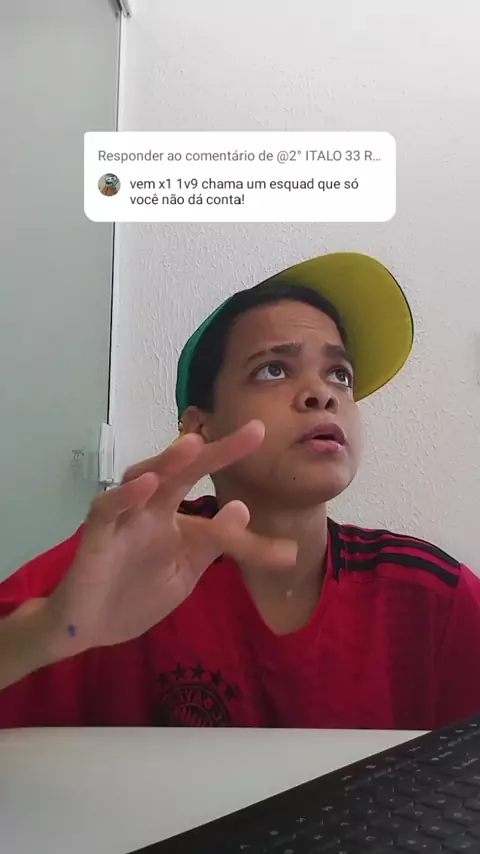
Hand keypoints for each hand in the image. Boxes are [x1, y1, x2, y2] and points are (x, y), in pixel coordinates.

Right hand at [42, 421, 296, 659]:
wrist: (92, 628)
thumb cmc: (137, 591)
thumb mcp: (188, 568)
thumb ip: (216, 542)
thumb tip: (245, 507)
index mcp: (173, 513)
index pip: (208, 487)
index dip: (235, 468)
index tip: (264, 439)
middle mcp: (149, 507)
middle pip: (182, 471)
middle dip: (215, 452)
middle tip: (254, 433)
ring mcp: (123, 519)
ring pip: (141, 478)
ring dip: (166, 461)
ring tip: (194, 445)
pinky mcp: (96, 537)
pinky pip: (107, 509)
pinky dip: (124, 496)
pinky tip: (146, 484)